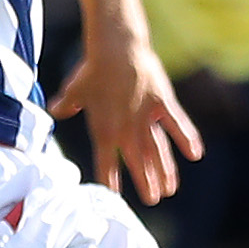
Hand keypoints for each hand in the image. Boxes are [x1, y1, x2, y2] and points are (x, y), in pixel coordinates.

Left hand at [50, 30, 204, 204]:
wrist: (117, 47)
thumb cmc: (93, 69)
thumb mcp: (75, 90)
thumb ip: (66, 104)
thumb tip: (53, 109)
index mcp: (103, 129)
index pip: (105, 161)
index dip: (109, 178)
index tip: (113, 195)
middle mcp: (126, 129)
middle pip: (137, 161)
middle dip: (144, 182)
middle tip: (152, 200)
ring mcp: (145, 117)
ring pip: (157, 150)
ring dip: (164, 170)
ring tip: (170, 189)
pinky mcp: (162, 103)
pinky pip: (176, 124)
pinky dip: (186, 138)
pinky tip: (196, 153)